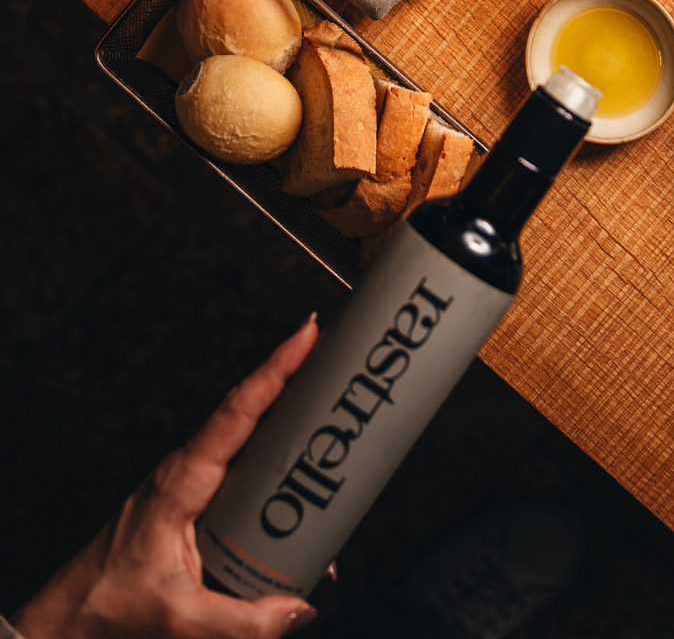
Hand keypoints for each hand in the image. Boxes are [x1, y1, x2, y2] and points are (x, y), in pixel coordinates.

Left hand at [11, 316, 319, 638]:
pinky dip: (275, 466)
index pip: (238, 410)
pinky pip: (244, 469)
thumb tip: (298, 609)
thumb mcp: (177, 618)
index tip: (305, 336)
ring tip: (328, 419)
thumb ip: (242, 620)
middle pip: (251, 410)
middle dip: (292, 377)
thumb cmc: (106, 603)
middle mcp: (189, 470)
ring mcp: (193, 482)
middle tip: (332, 361)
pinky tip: (299, 497)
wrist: (68, 617)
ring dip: (288, 423)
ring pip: (250, 438)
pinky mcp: (198, 499)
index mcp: (183, 480)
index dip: (275, 368)